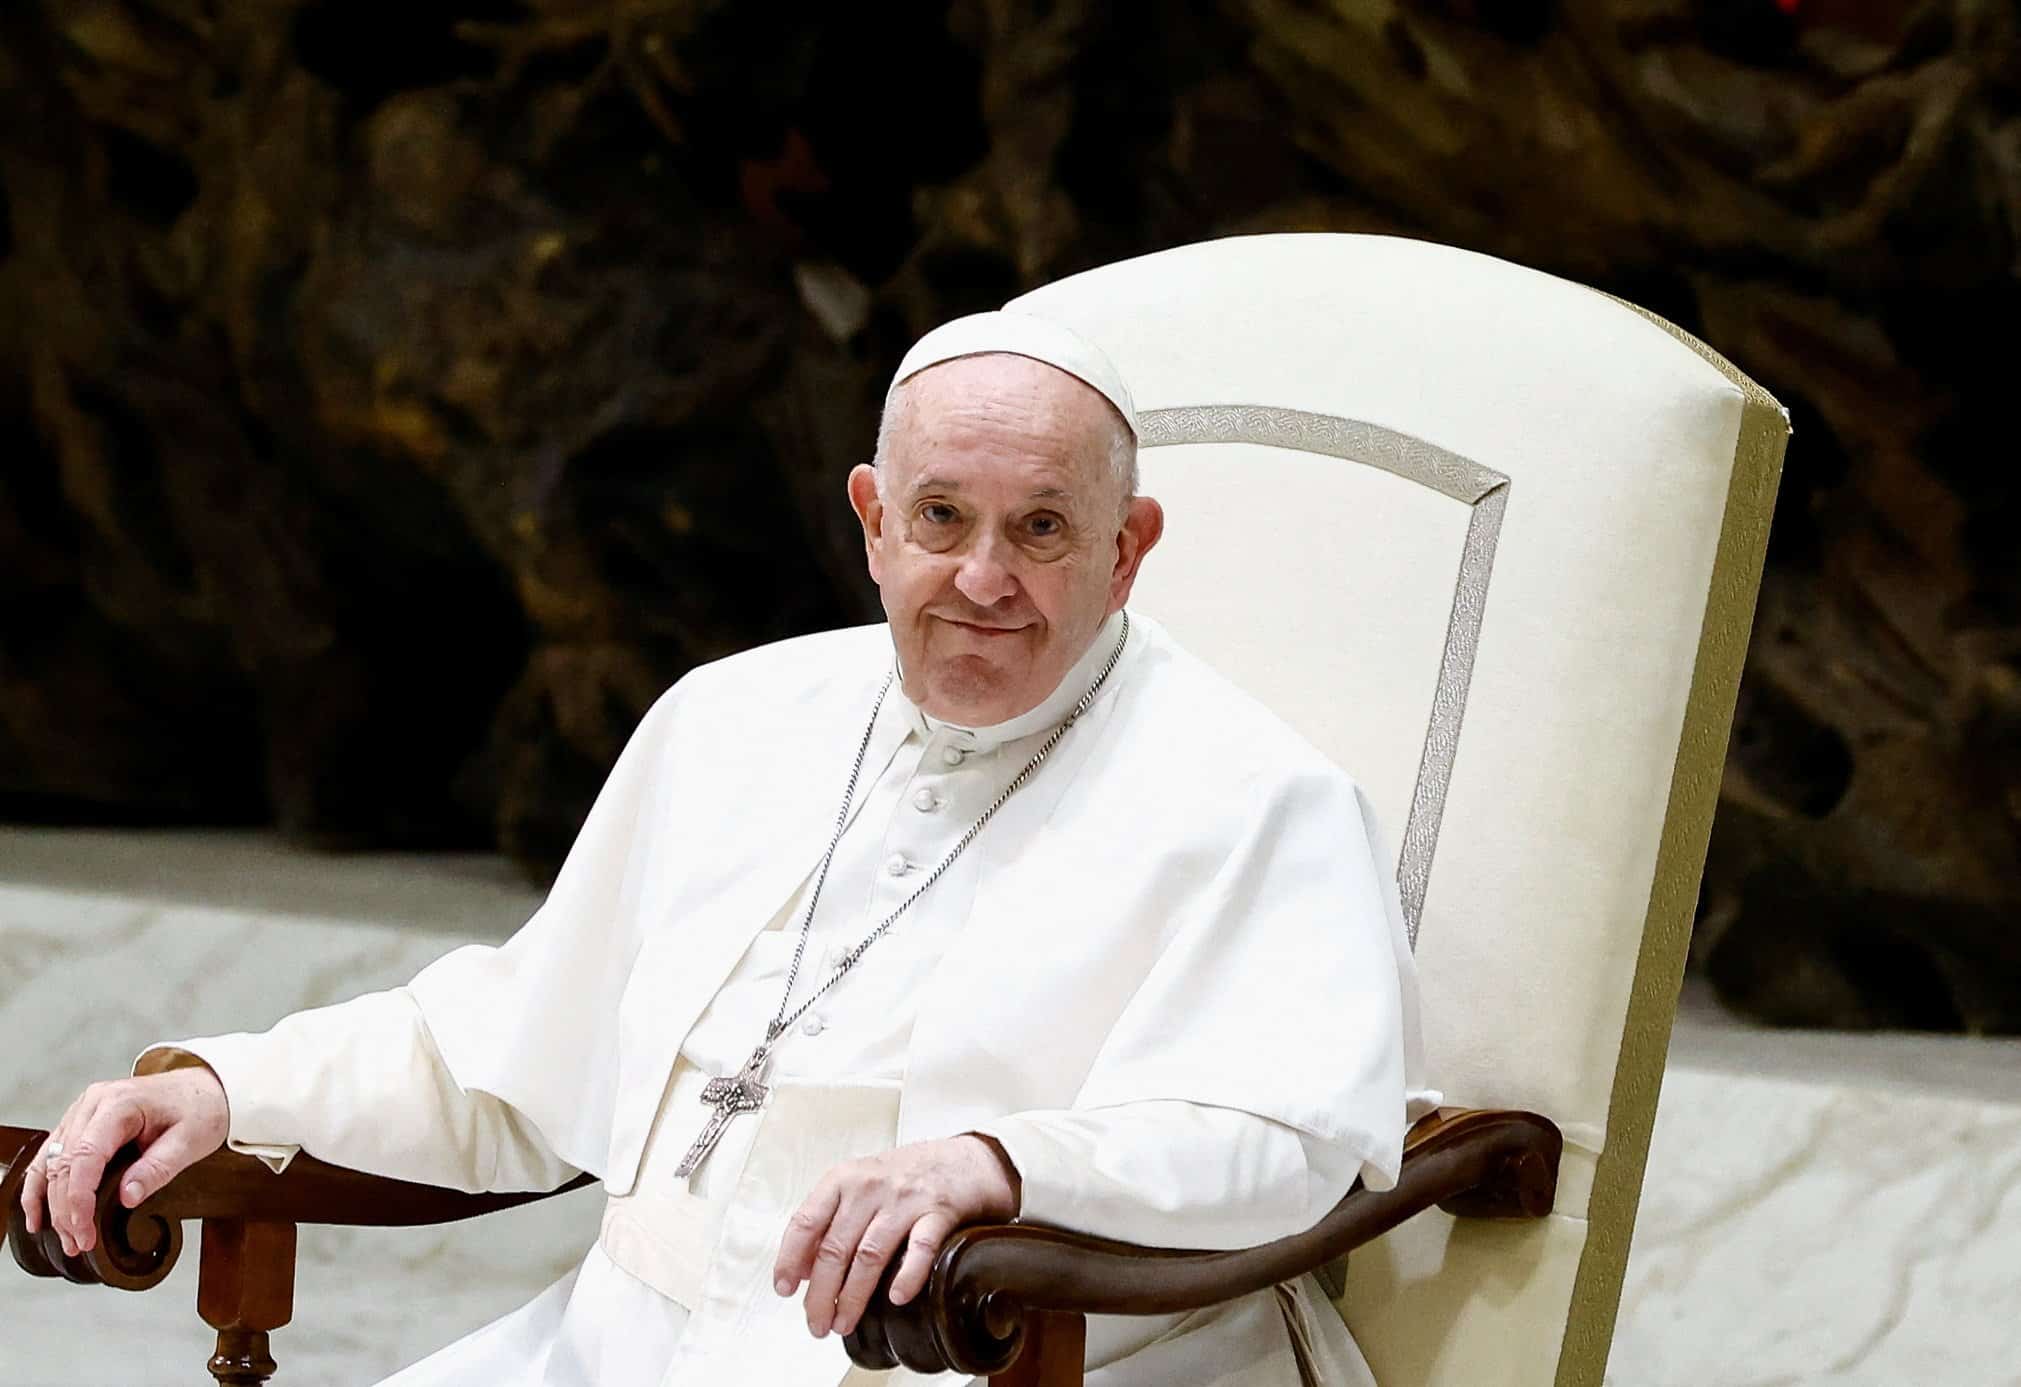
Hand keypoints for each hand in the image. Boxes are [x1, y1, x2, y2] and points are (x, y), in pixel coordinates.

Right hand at [20, 1065, 229, 1257]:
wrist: (202, 1089)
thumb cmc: (199, 1111)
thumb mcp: (190, 1142)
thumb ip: (157, 1169)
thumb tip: (127, 1198)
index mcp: (120, 1103)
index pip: (86, 1155)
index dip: (79, 1197)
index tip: (84, 1229)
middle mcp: (93, 1104)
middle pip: (64, 1163)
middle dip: (66, 1209)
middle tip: (80, 1243)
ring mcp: (82, 1111)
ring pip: (51, 1163)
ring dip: (51, 1204)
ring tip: (66, 1238)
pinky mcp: (79, 1122)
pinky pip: (50, 1156)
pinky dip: (40, 1187)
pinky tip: (38, 1216)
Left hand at [772, 1134, 1019, 1339]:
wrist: (966, 1160)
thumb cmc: (908, 1177)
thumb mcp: (861, 1185)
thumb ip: (831, 1220)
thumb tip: (803, 1269)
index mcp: (845, 1179)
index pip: (806, 1221)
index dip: (790, 1258)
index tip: (784, 1289)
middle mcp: (870, 1187)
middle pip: (835, 1247)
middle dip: (821, 1294)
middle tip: (817, 1322)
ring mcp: (906, 1200)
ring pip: (869, 1255)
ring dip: (854, 1296)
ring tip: (844, 1322)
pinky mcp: (939, 1212)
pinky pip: (920, 1248)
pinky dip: (906, 1276)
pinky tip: (897, 1298)